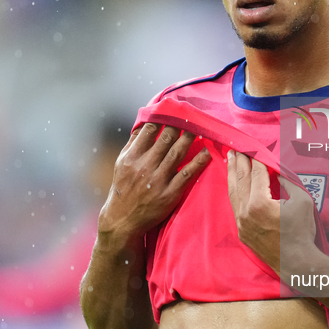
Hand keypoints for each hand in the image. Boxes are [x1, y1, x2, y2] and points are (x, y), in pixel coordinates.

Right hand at [99, 123, 210, 240]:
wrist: (123, 220)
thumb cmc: (124, 188)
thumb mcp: (121, 163)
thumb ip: (133, 144)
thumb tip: (144, 123)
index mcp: (132, 157)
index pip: (150, 130)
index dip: (163, 117)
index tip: (174, 108)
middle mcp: (145, 166)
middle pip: (166, 138)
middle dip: (180, 124)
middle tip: (192, 114)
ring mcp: (158, 180)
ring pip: (178, 153)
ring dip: (191, 137)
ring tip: (201, 126)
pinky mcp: (170, 193)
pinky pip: (187, 174)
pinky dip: (198, 161)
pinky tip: (207, 151)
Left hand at [227, 151, 317, 274]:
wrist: (297, 262)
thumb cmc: (302, 231)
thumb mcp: (301, 201)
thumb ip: (287, 182)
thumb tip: (277, 169)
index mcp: (259, 202)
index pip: (257, 173)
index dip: (257, 158)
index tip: (255, 146)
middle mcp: (245, 211)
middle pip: (241, 180)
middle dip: (239, 161)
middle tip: (237, 147)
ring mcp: (241, 223)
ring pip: (233, 193)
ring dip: (231, 174)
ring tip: (229, 159)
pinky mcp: (242, 231)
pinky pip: (236, 207)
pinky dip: (235, 192)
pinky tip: (235, 184)